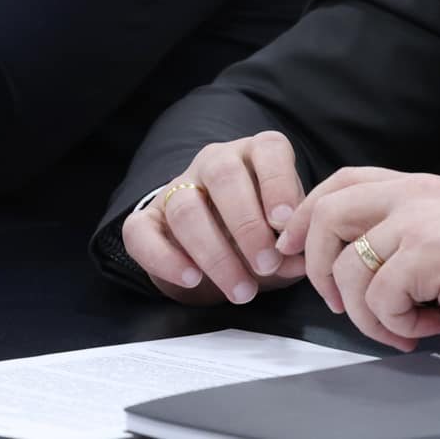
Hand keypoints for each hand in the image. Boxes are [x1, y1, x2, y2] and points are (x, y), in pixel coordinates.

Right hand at [121, 132, 309, 305]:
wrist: (213, 250)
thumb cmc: (258, 235)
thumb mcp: (281, 239)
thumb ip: (290, 249)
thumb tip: (298, 263)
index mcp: (255, 155)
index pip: (268, 149)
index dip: (278, 183)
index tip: (285, 223)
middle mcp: (215, 162)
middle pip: (223, 174)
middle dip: (246, 223)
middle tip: (266, 265)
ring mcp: (177, 187)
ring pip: (185, 206)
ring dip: (214, 253)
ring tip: (241, 290)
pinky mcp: (147, 219)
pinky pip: (142, 231)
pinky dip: (165, 258)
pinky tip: (191, 279)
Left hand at [277, 169, 439, 353]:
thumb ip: (397, 234)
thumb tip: (339, 263)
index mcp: (415, 186)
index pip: (340, 182)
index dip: (306, 215)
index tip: (291, 251)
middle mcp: (413, 193)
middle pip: (327, 216)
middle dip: (316, 267)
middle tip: (342, 304)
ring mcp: (420, 220)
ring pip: (348, 268)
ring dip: (368, 314)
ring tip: (406, 326)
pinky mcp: (429, 253)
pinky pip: (380, 298)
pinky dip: (397, 325)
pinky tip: (432, 325)